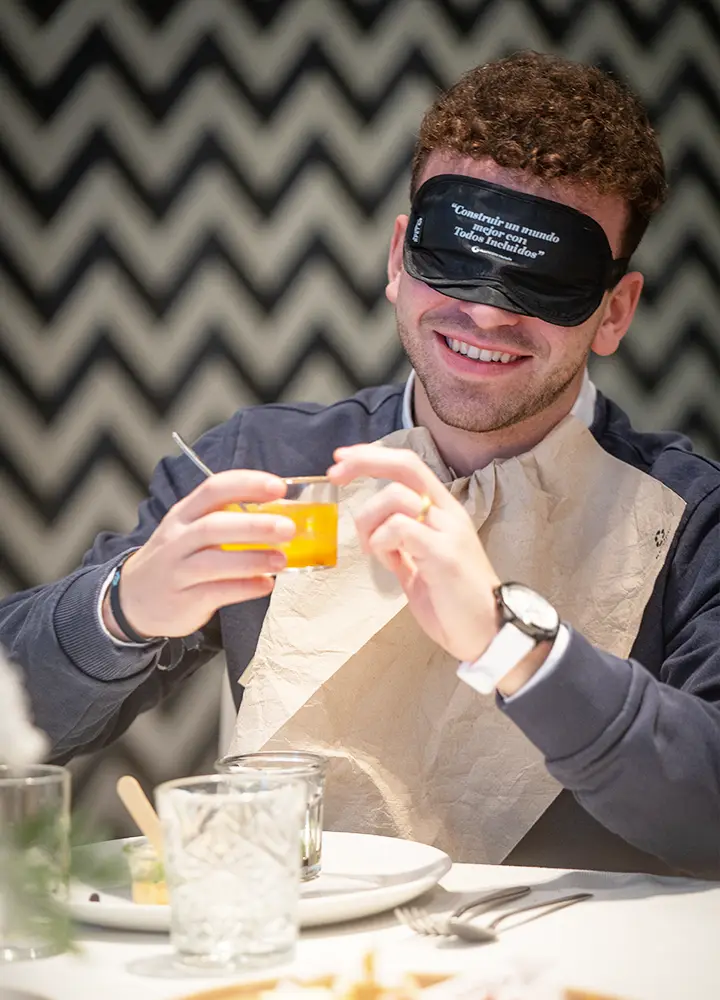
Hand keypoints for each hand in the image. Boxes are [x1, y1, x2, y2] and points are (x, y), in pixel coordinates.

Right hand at [103, 470, 295, 639]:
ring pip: (213, 561)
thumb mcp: (189, 530)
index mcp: (184, 514)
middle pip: (213, 525)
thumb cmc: (176, 559)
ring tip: (281, 559)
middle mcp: (177, 539)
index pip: (214, 489)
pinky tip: (266, 584)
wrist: (134, 599)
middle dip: (254, 525)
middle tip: (288, 528)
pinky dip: (245, 588)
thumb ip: (226, 520)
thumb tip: (281, 514)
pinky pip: (217, 593)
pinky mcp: (183, 600)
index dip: (247, 484)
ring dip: (252, 559)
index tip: (279, 487)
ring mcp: (178, 571)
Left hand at [327, 444, 500, 661]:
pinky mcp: (444, 554)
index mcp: (443, 511)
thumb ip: (402, 546)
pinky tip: (387, 561)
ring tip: (371, 550)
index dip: (373, 456)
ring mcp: (448, 531)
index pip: (408, 465)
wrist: (487, 633)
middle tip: (335, 475)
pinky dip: (382, 541)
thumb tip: (376, 536)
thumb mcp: (421, 565)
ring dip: (369, 521)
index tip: (341, 460)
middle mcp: (448, 513)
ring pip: (395, 497)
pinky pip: (401, 529)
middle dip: (365, 462)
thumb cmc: (454, 602)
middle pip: (405, 465)